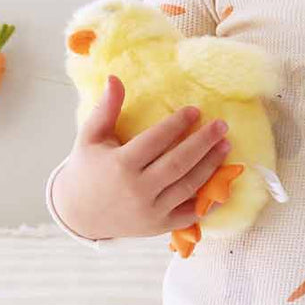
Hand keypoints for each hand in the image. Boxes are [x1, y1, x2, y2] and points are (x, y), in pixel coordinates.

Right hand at [54, 76, 231, 240]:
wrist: (79, 214)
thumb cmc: (86, 170)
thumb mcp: (90, 137)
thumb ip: (106, 109)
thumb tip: (114, 78)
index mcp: (120, 165)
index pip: (156, 140)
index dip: (178, 124)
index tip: (195, 111)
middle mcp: (137, 189)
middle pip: (179, 163)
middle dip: (203, 142)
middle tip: (221, 126)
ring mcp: (150, 211)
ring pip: (188, 186)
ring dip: (211, 166)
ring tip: (225, 146)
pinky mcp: (159, 226)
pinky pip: (190, 215)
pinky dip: (208, 202)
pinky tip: (223, 184)